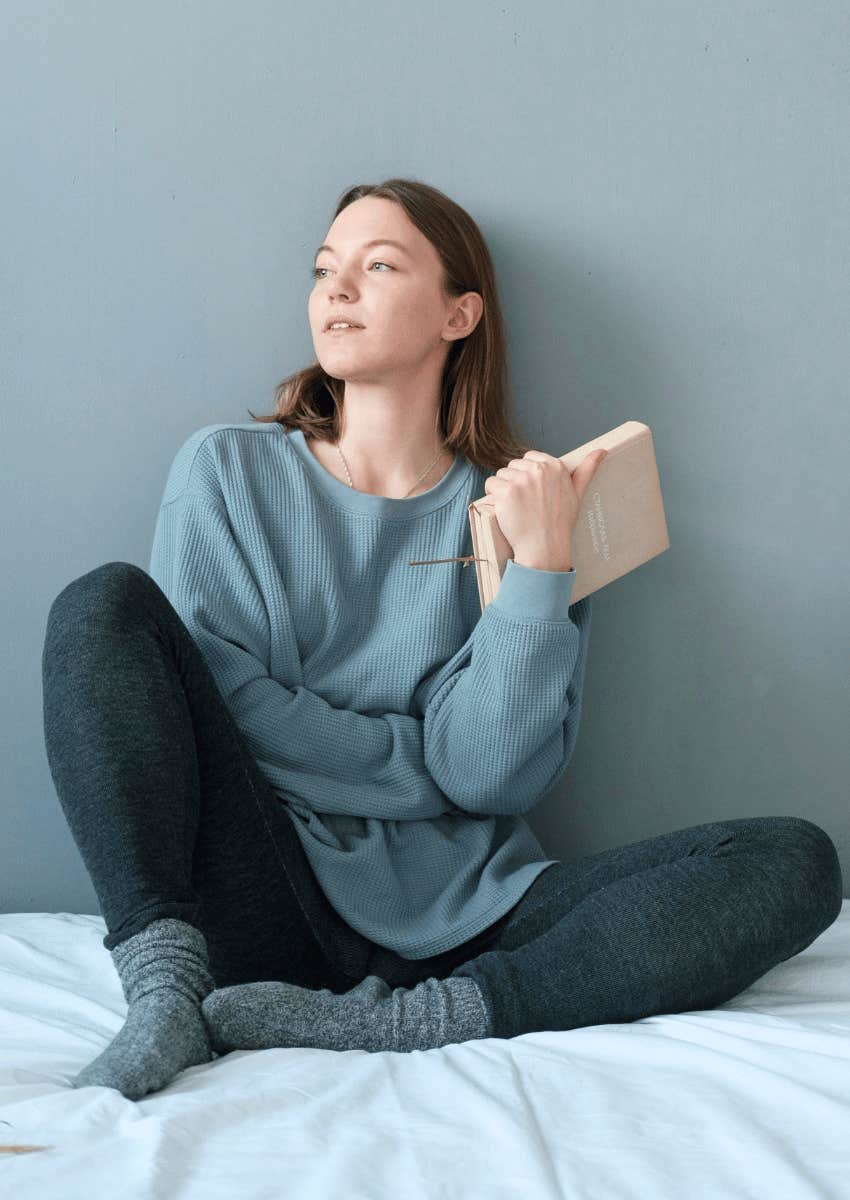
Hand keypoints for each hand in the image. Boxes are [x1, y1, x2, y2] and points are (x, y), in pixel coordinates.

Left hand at [482, 448, 607, 566]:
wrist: (545, 548)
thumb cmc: (560, 523)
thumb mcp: (577, 493)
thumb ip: (587, 469)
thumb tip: (602, 451)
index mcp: (555, 466)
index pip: (529, 458)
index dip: (528, 475)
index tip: (533, 493)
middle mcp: (538, 469)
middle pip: (513, 465)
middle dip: (515, 481)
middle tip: (526, 504)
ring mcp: (521, 480)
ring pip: (501, 475)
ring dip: (503, 489)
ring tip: (517, 508)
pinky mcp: (505, 491)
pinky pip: (491, 484)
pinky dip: (493, 496)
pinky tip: (505, 509)